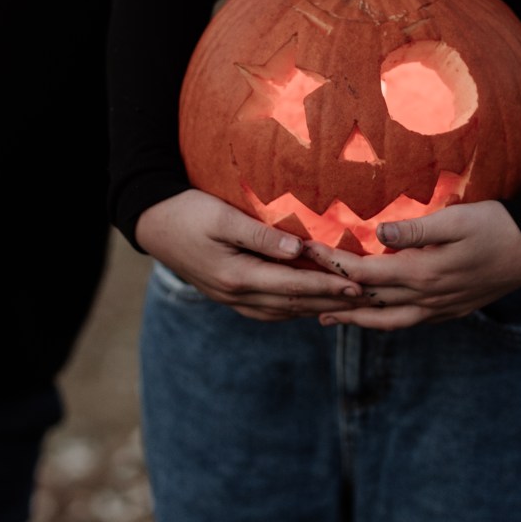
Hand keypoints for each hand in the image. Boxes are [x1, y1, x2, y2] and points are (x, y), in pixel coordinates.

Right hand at [134, 189, 361, 321]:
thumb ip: (260, 235)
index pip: (294, 286)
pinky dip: (295, 306)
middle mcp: (236, 295)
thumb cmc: (188, 211)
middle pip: (294, 303)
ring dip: (316, 308)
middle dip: (332, 302)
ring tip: (349, 304)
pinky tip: (311, 302)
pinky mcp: (229, 294)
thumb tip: (299, 251)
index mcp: (238, 276)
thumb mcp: (223, 217)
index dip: (329, 287)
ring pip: (283, 310)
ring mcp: (231, 299)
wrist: (152, 223)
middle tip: (368, 300)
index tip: (360, 286)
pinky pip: (270, 308)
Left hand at [305, 201, 520, 330]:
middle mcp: (426, 298)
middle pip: (368, 303)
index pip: (363, 271)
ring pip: (386, 320)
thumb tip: (378, 234)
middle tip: (298, 294)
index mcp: (422, 273)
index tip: (304, 252)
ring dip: (354, 318)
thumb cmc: (496, 225)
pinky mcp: (449, 310)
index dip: (330, 263)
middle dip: (331, 297)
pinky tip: (373, 316)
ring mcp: (438, 309)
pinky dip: (382, 321)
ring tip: (325, 317)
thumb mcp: (457, 219)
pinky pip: (407, 322)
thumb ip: (417, 229)